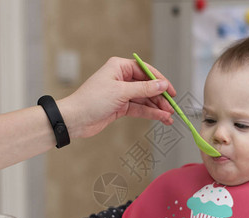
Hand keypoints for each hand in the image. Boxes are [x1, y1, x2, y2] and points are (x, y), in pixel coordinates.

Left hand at [58, 56, 175, 137]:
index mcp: (120, 67)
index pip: (146, 71)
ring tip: (169, 117)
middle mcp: (121, 78)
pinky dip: (150, 113)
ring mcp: (121, 93)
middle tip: (172, 107)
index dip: (160, 80)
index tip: (171, 90)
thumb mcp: (121, 92)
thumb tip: (162, 85)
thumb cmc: (92, 100)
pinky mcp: (120, 107)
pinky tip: (161, 118)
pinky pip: (140, 109)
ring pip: (145, 99)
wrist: (75, 119)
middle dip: (160, 97)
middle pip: (147, 86)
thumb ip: (144, 89)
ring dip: (157, 108)